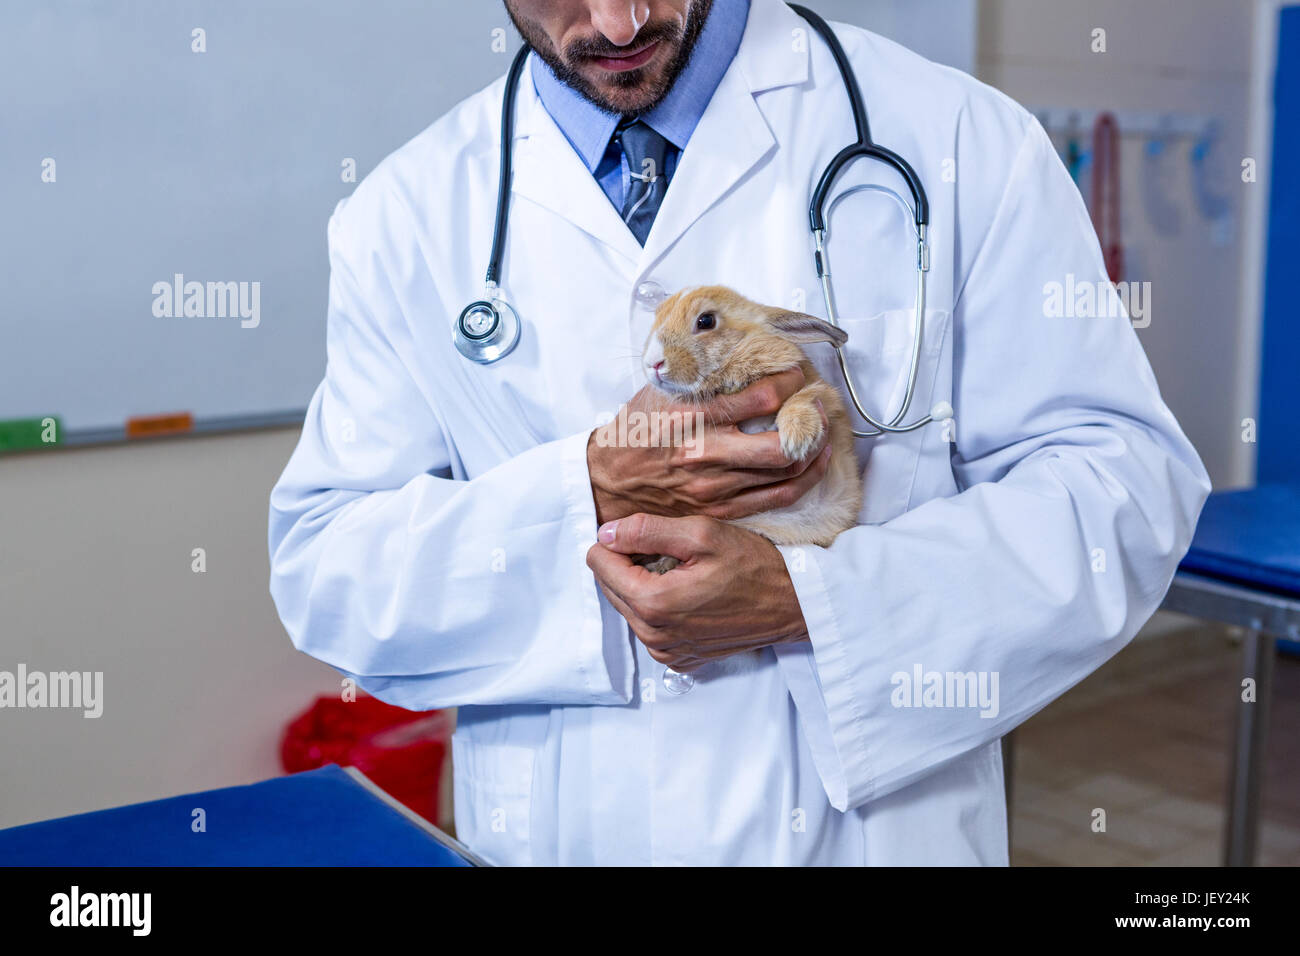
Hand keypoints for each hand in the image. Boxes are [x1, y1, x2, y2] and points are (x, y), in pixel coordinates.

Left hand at [585, 513, 808, 670]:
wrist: (793, 605)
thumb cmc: (755, 566)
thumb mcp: (702, 534)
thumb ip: (646, 531)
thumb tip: (605, 533)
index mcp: (654, 604)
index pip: (599, 564)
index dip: (616, 541)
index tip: (643, 533)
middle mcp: (654, 635)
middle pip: (610, 588)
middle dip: (627, 563)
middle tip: (666, 549)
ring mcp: (666, 651)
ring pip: (628, 607)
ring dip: (643, 585)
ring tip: (679, 570)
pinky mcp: (679, 659)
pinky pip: (650, 627)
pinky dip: (659, 607)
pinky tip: (687, 593)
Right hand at [586, 368, 831, 525]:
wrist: (608, 481)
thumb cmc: (635, 431)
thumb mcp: (660, 390)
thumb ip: (699, 375)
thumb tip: (739, 351)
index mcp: (694, 418)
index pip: (762, 398)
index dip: (790, 383)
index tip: (797, 374)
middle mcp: (707, 454)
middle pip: (782, 444)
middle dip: (812, 422)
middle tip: (819, 407)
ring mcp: (716, 487)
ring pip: (786, 473)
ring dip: (814, 452)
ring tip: (822, 434)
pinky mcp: (721, 509)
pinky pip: (776, 498)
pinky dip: (803, 480)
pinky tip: (812, 464)